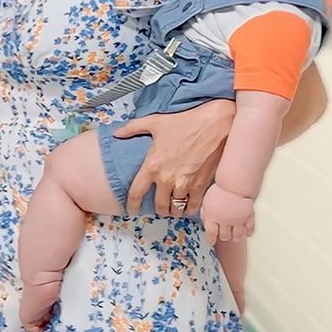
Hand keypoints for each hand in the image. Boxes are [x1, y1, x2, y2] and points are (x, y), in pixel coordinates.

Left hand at [112, 99, 233, 216]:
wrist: (214, 124)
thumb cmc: (184, 121)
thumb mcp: (154, 122)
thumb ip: (133, 128)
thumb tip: (117, 133)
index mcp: (152, 165)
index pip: (136, 192)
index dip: (132, 205)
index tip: (132, 209)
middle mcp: (167, 179)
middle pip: (159, 206)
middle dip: (158, 209)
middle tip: (159, 207)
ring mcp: (185, 184)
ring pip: (176, 208)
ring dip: (174, 210)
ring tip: (174, 207)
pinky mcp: (200, 185)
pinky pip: (193, 206)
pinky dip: (189, 209)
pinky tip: (188, 206)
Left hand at [201, 183, 255, 244]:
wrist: (235, 182)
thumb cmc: (220, 189)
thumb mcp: (207, 200)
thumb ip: (205, 212)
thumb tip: (205, 221)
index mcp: (213, 217)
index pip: (211, 233)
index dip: (211, 238)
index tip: (212, 240)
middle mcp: (225, 221)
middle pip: (225, 236)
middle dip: (224, 236)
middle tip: (224, 234)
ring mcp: (238, 220)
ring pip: (238, 236)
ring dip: (236, 237)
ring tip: (235, 235)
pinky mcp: (248, 217)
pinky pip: (250, 230)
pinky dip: (248, 232)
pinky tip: (246, 231)